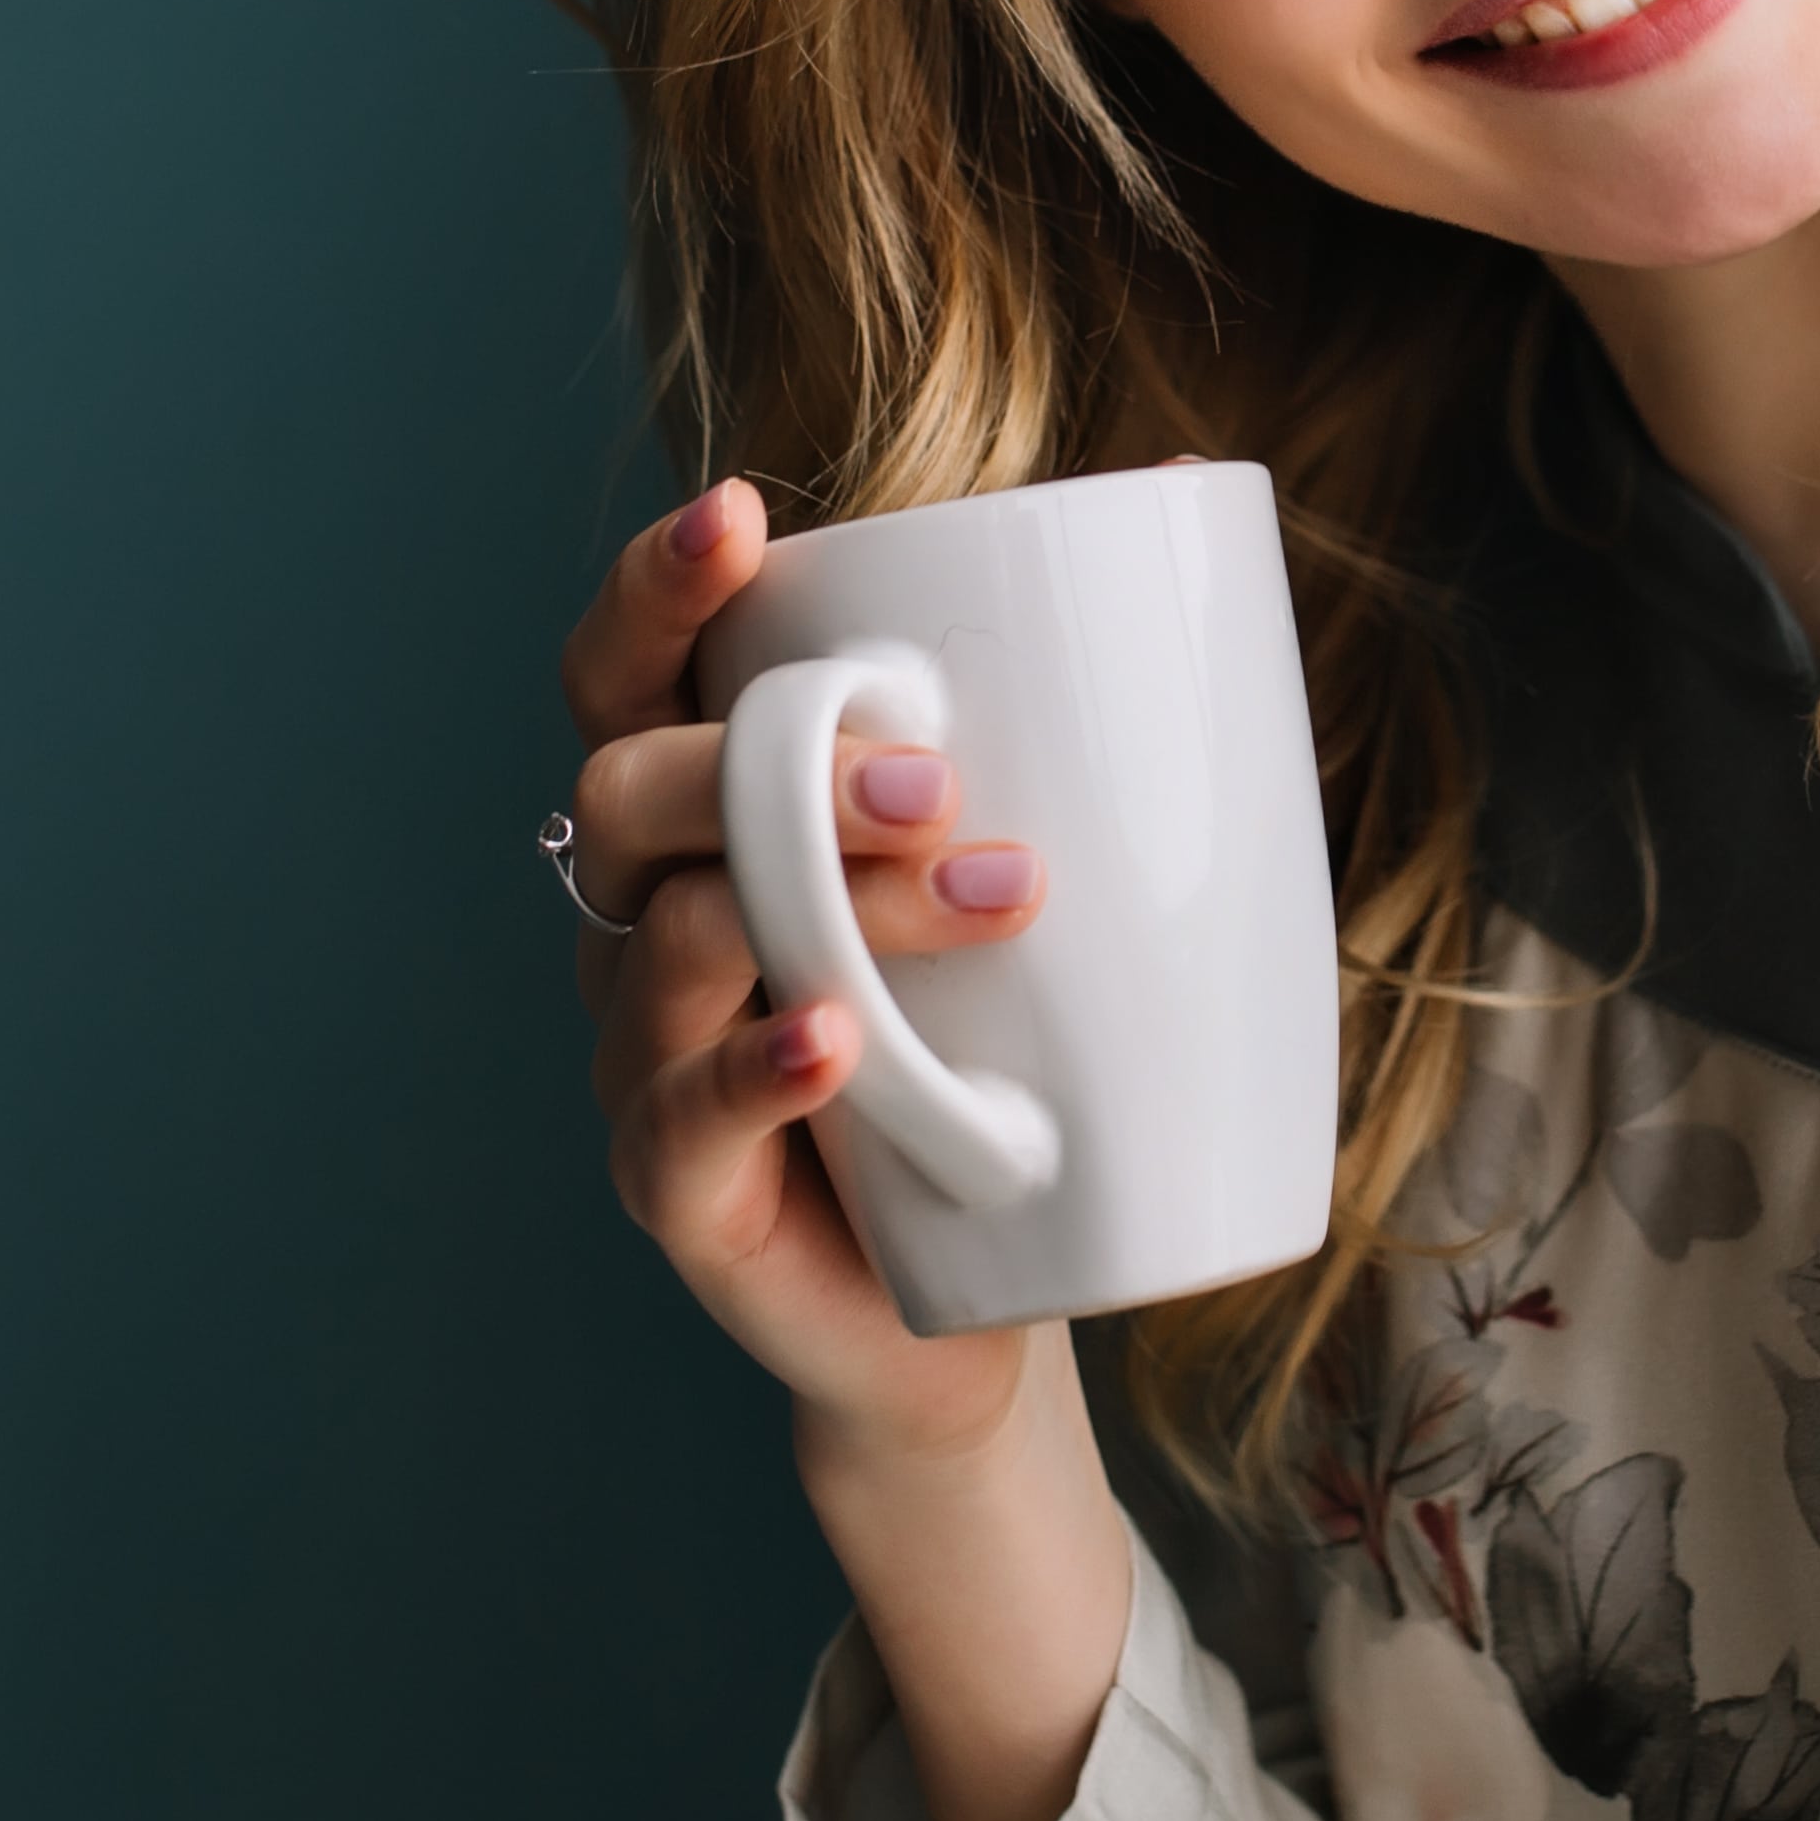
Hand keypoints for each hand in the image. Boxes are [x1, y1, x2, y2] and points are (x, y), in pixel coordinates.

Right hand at [564, 479, 1131, 1820]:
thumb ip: (1048, 764)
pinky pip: (683, 1116)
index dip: (657, 591)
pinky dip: (759, 1066)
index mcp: (704, 825)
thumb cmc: (997, 1063)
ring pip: (675, 935)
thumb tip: (1195, 568)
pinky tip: (837, 1039)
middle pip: (630, 791)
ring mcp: (643, 1059)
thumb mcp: (1019, 896)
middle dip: (775, 760)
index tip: (747, 516)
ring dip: (835, 903)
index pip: (625, 678)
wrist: (979, 1304)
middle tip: (940, 785)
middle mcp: (640, 924)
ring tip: (993, 900)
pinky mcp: (677, 1191)